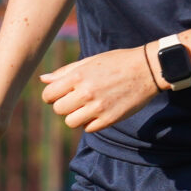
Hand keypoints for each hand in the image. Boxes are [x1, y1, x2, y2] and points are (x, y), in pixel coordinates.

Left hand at [39, 46, 161, 135]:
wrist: (147, 70)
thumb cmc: (116, 62)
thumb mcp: (90, 61)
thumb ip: (65, 72)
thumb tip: (43, 79)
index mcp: (78, 76)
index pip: (48, 94)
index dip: (51, 96)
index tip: (59, 94)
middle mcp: (86, 93)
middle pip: (58, 110)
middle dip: (63, 105)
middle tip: (75, 100)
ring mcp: (98, 108)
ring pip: (71, 122)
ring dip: (75, 116)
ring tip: (86, 107)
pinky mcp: (109, 119)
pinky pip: (88, 129)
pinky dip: (90, 122)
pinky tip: (99, 112)